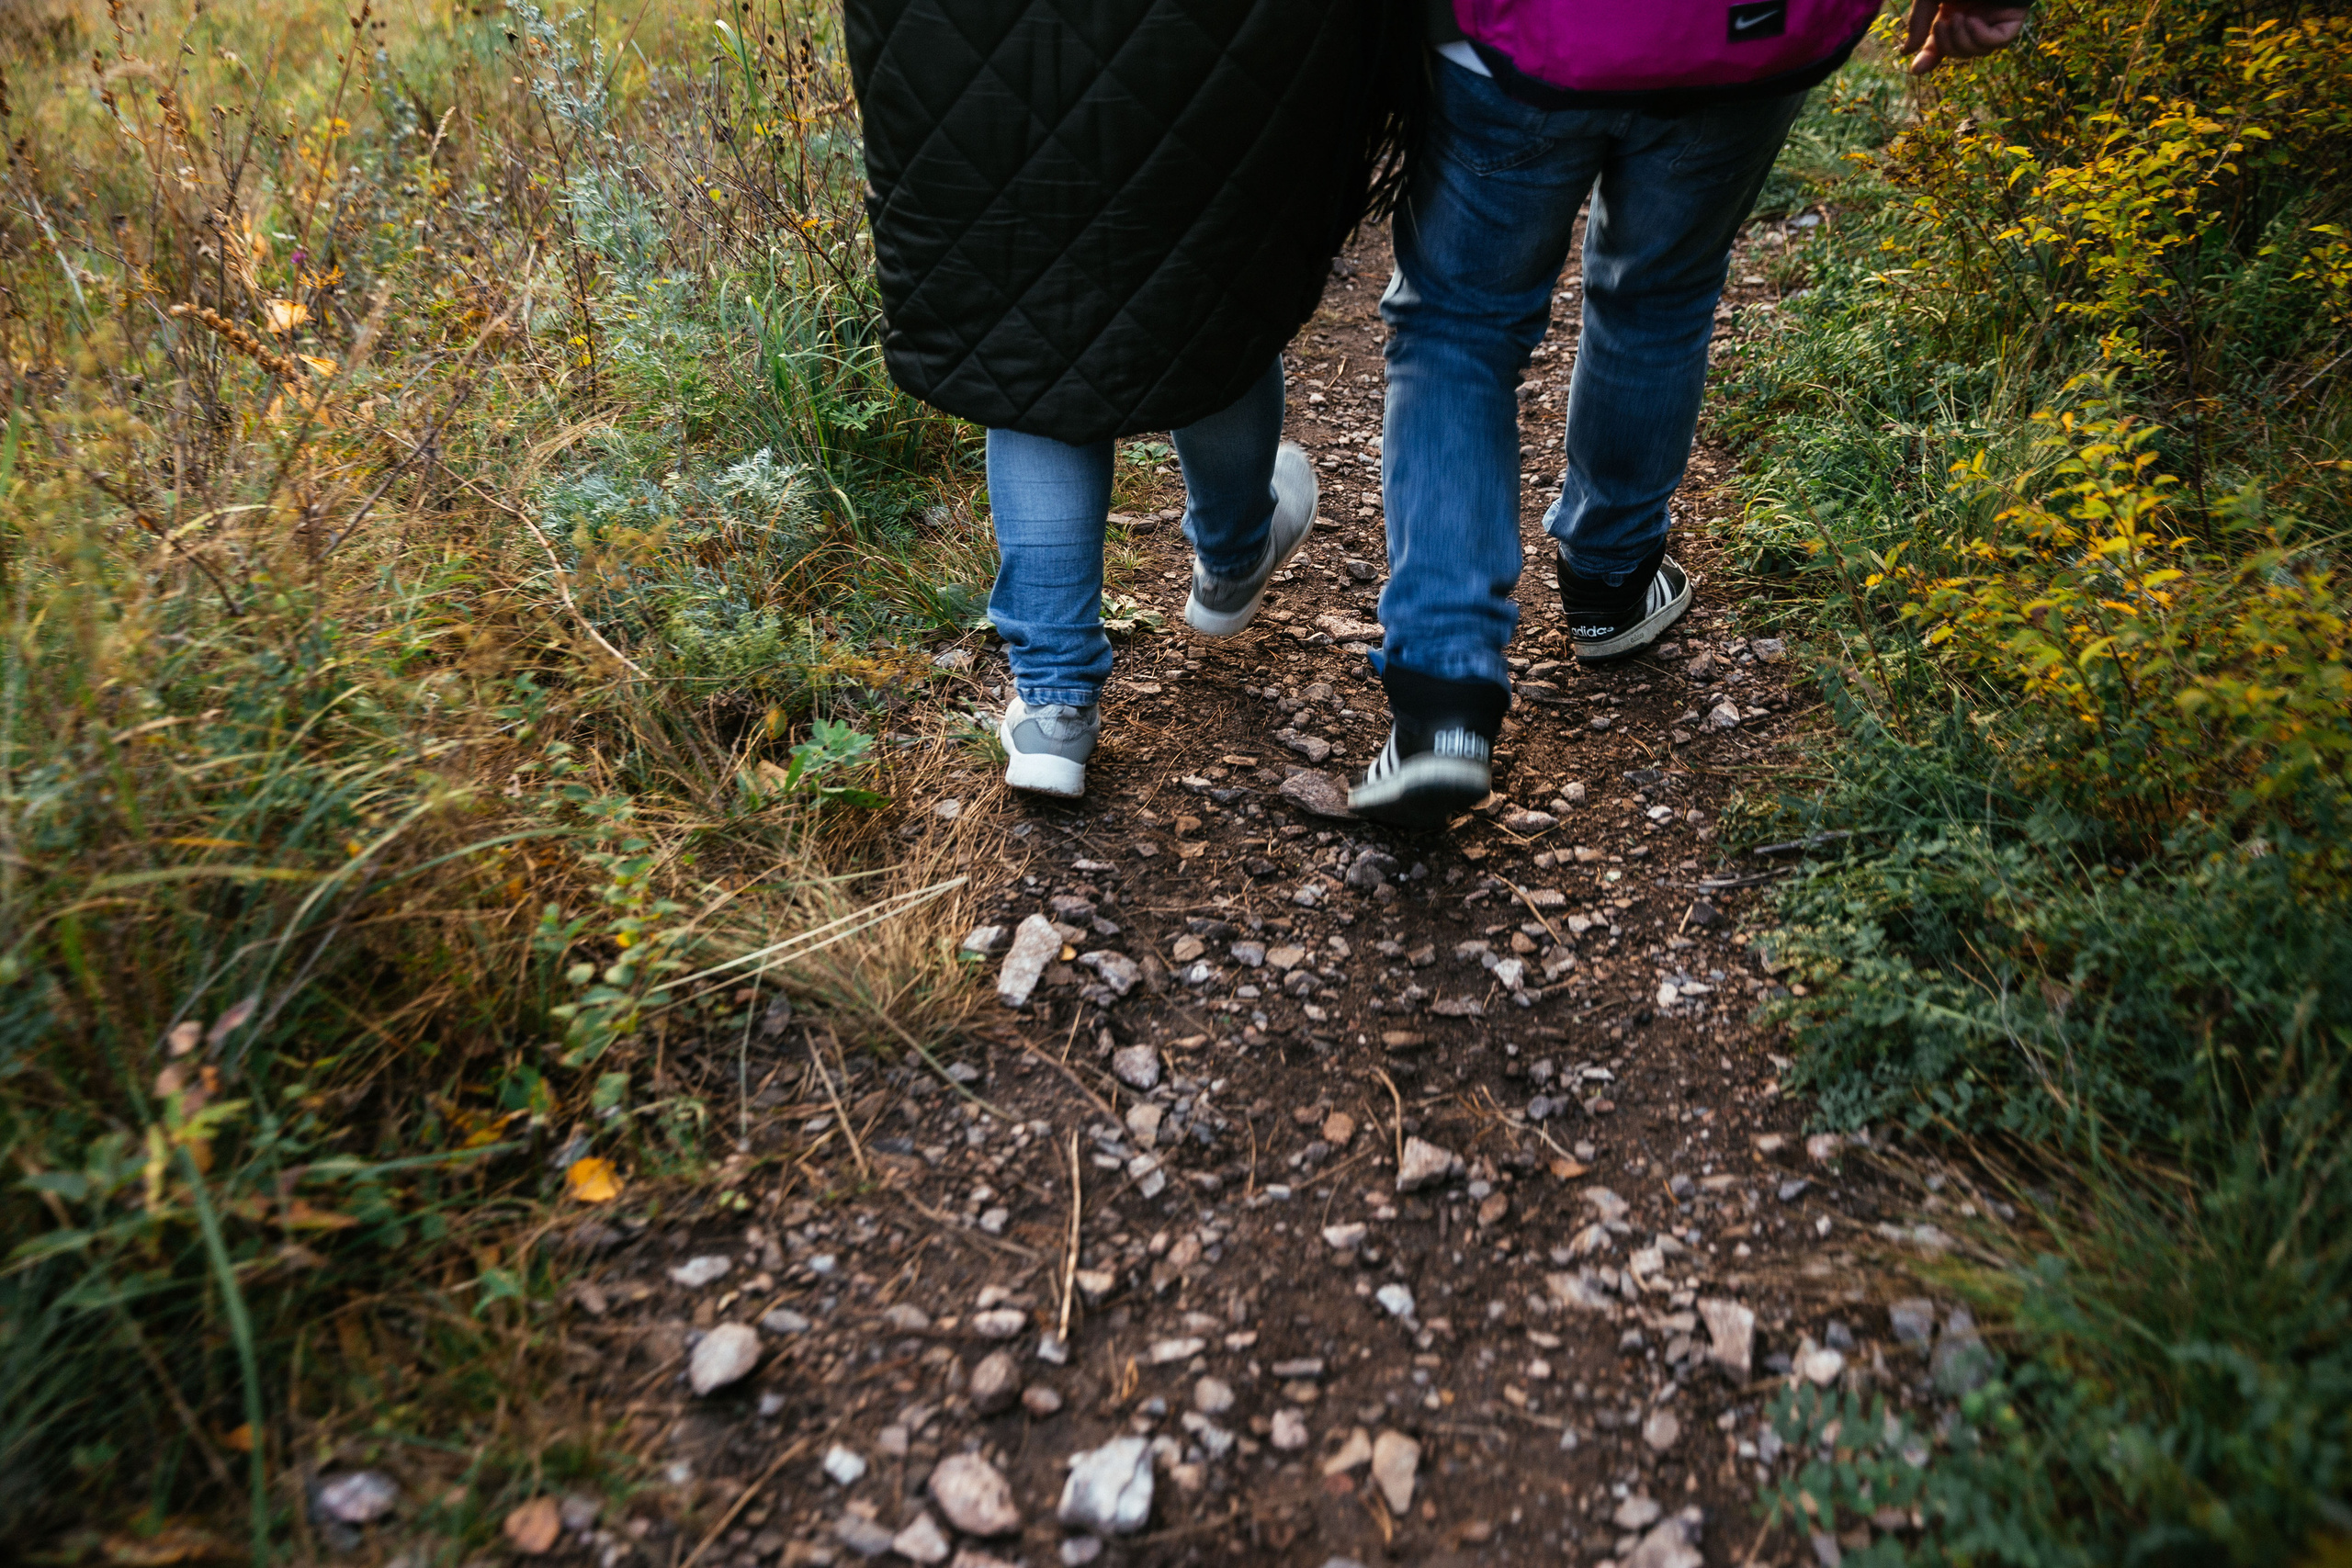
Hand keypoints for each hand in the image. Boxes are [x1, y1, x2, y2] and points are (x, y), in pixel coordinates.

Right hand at [1903, 0, 2029, 74]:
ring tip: (1957, 18)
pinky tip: (1972, 21)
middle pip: (1959, 51)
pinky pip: (1998, 43)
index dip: (1931, 57)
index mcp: (1954, 12)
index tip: (1916, 69)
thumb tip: (1907, 52)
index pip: (1943, 44)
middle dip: (1946, 45)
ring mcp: (1993, 19)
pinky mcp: (2011, 19)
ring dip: (1962, 41)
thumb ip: (1919, 22)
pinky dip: (1981, 38)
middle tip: (1939, 24)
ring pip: (1978, 51)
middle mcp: (1974, 18)